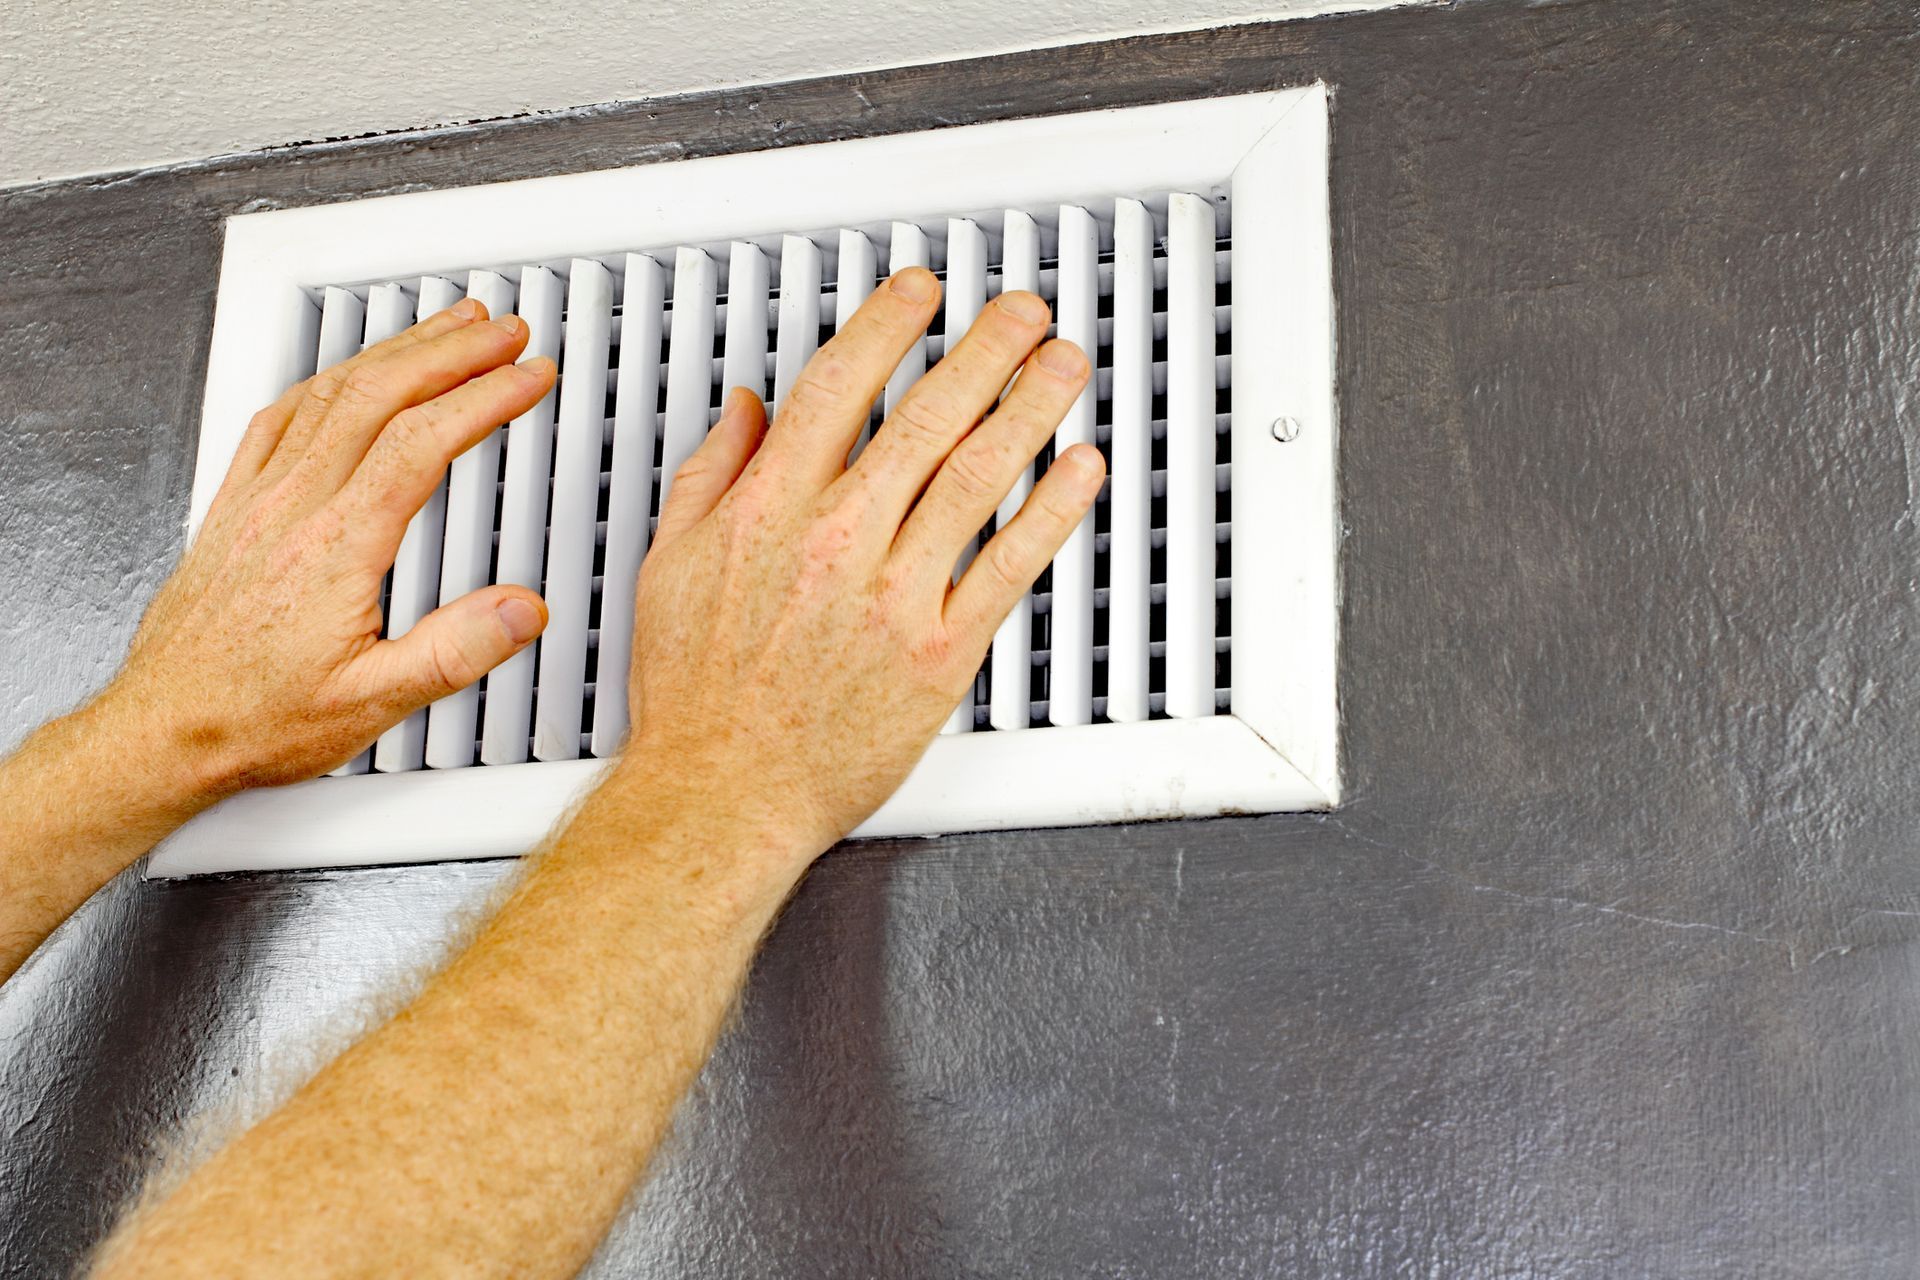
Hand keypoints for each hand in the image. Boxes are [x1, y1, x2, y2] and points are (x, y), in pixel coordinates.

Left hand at [109, 300, 555, 802]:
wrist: (164, 728)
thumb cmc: (255, 719)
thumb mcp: (372, 703)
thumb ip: (455, 651)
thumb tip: (522, 610)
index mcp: (337, 547)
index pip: (423, 442)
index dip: (485, 396)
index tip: (527, 376)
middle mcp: (293, 509)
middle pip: (379, 394)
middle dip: (451, 351)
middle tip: (502, 332)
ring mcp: (258, 501)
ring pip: (331, 392)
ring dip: (396, 351)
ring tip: (445, 329)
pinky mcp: (233, 507)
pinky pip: (278, 417)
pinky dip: (327, 378)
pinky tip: (347, 372)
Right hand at [625, 267, 1101, 857]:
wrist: (722, 795)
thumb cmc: (697, 699)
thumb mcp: (669, 568)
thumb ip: (711, 477)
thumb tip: (745, 413)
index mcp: (768, 511)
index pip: (837, 388)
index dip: (887, 327)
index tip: (919, 293)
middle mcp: (835, 542)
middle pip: (923, 417)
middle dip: (983, 350)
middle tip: (1021, 312)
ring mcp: (890, 596)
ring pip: (974, 477)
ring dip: (1028, 408)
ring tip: (1062, 365)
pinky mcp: (937, 654)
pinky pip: (1006, 566)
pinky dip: (1049, 511)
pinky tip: (1077, 471)